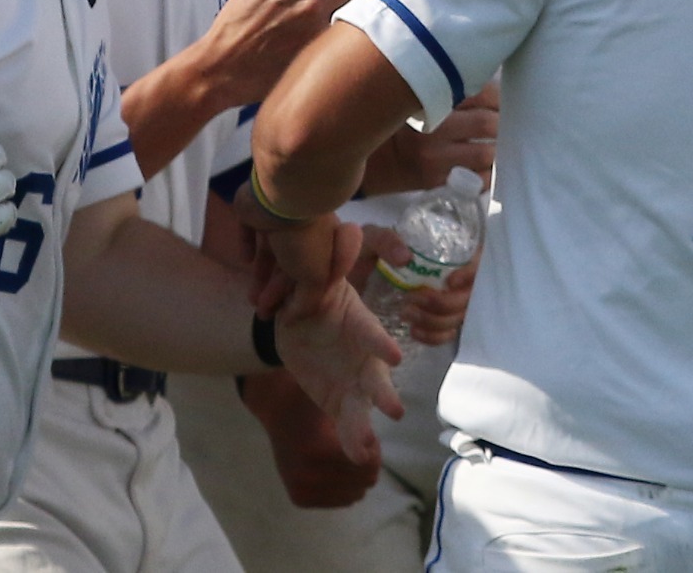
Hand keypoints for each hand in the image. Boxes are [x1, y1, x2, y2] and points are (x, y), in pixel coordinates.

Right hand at [194, 0, 358, 106]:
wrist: (223, 66)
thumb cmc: (234, 25)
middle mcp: (313, 3)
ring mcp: (319, 30)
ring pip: (351, 13)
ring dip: (341, 14)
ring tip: (320, 22)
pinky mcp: (319, 53)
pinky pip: (339, 37)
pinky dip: (333, 38)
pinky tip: (317, 41)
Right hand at [242, 368, 382, 507]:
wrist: (278, 410)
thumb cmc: (313, 402)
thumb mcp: (339, 406)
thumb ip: (358, 425)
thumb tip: (374, 438)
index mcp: (319, 450)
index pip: (367, 464)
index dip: (373, 449)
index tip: (368, 437)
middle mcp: (308, 475)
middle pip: (364, 482)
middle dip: (368, 463)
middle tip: (360, 446)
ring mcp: (302, 490)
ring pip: (354, 495)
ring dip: (357, 476)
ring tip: (347, 456)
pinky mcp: (299, 498)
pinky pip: (340, 501)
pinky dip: (344, 487)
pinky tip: (335, 468)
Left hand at [272, 220, 403, 465]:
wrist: (299, 323)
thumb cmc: (316, 291)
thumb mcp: (317, 276)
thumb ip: (328, 265)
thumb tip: (344, 234)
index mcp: (357, 324)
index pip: (370, 332)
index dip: (379, 343)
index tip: (393, 356)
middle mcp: (363, 356)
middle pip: (375, 376)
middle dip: (382, 393)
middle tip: (393, 410)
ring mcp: (354, 380)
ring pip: (363, 405)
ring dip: (365, 426)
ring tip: (366, 452)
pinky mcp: (340, 400)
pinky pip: (348, 422)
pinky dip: (352, 440)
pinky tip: (359, 458)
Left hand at [359, 226, 476, 345]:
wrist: (346, 282)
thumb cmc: (362, 255)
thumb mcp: (370, 240)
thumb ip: (385, 240)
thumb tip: (407, 257)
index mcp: (441, 250)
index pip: (475, 260)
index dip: (470, 273)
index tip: (450, 282)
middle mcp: (450, 275)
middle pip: (468, 295)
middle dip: (443, 302)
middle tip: (412, 300)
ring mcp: (444, 301)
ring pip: (458, 317)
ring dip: (436, 320)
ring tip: (405, 316)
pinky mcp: (433, 322)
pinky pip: (446, 336)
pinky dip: (434, 337)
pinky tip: (414, 332)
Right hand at [363, 84, 496, 195]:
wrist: (350, 159)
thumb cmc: (379, 122)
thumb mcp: (401, 95)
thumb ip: (433, 86)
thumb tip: (473, 76)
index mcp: (424, 99)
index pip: (476, 93)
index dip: (495, 96)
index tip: (497, 98)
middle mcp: (431, 129)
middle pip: (486, 122)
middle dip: (501, 120)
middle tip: (502, 119)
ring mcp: (434, 158)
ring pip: (486, 152)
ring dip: (498, 146)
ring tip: (498, 141)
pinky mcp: (434, 180)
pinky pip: (475, 179)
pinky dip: (488, 172)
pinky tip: (488, 165)